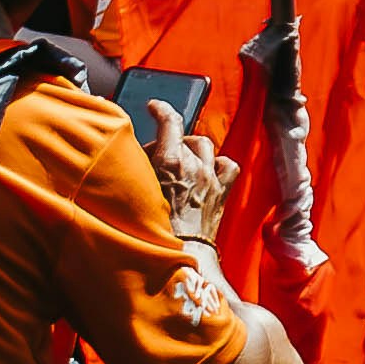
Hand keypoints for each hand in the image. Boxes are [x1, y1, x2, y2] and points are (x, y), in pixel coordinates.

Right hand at [142, 107, 232, 243]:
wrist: (180, 256)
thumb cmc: (154, 230)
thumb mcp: (138, 191)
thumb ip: (138, 168)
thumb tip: (136, 155)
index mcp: (171, 161)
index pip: (169, 121)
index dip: (161, 109)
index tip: (154, 106)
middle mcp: (194, 165)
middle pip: (184, 137)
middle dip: (170, 142)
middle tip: (155, 156)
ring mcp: (211, 178)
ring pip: (205, 146)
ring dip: (193, 148)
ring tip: (182, 159)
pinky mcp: (221, 193)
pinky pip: (228, 166)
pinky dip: (219, 163)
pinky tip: (209, 169)